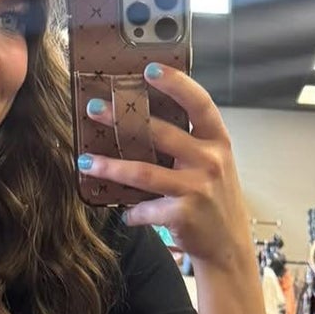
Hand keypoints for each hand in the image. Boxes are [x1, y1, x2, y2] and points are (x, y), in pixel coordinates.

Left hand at [80, 67, 250, 274]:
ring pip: (144, 172)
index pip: (199, 103)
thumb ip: (189, 144)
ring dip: (110, 167)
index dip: (176, 83)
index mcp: (218, 141)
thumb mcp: (212, 165)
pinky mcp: (182, 215)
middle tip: (95, 109)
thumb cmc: (214, 199)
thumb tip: (143, 123)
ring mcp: (197, 188)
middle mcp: (210, 160)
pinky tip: (126, 215)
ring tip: (86, 162)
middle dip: (123, 119)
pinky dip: (131, 213)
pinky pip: (145, 208)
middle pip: (161, 132)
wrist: (228, 245)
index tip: (149, 69)